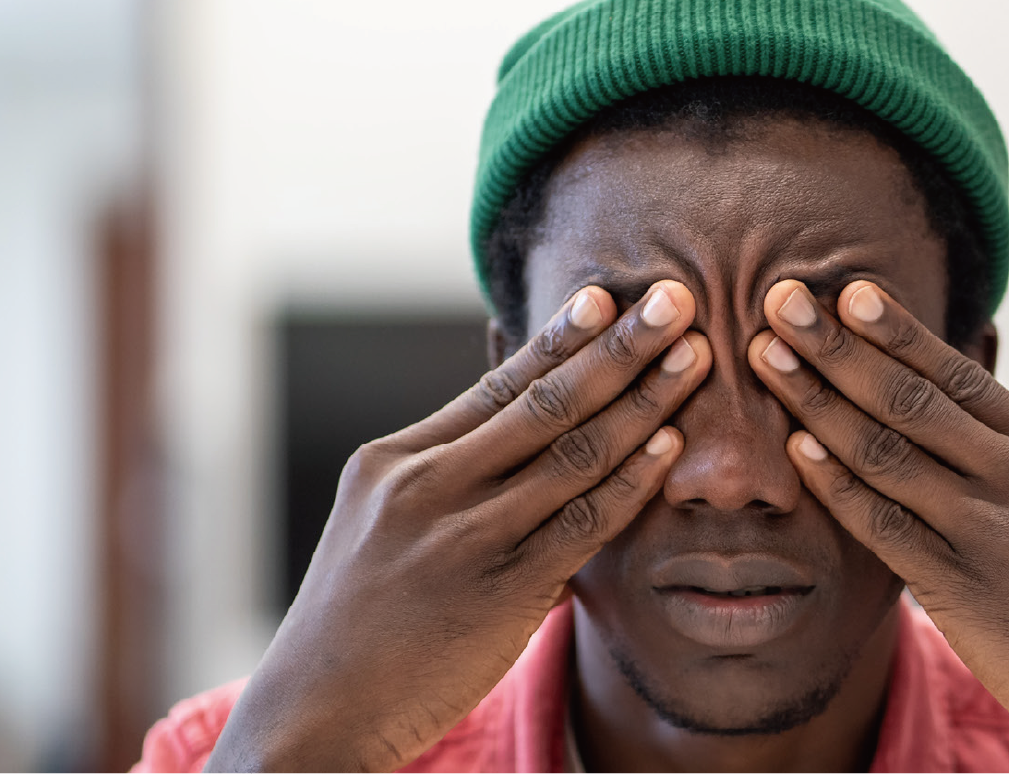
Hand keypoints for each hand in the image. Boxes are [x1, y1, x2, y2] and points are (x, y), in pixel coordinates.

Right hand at [207, 282, 710, 771]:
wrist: (316, 711)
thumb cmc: (359, 622)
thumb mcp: (379, 523)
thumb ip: (445, 472)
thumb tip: (511, 420)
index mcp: (393, 462)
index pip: (493, 386)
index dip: (559, 339)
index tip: (609, 296)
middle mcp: (425, 487)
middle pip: (542, 402)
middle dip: (618, 348)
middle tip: (676, 300)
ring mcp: (463, 538)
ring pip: (572, 454)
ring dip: (642, 401)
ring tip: (692, 357)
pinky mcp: (499, 592)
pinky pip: (583, 523)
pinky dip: (631, 479)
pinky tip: (669, 445)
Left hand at [749, 280, 1008, 772]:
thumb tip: (966, 414)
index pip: (964, 376)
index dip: (898, 332)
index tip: (849, 290)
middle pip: (915, 397)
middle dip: (839, 345)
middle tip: (781, 298)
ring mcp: (995, 531)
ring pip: (888, 449)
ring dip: (818, 400)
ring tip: (767, 357)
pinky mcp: (965, 589)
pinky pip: (885, 524)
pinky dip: (837, 483)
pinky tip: (797, 451)